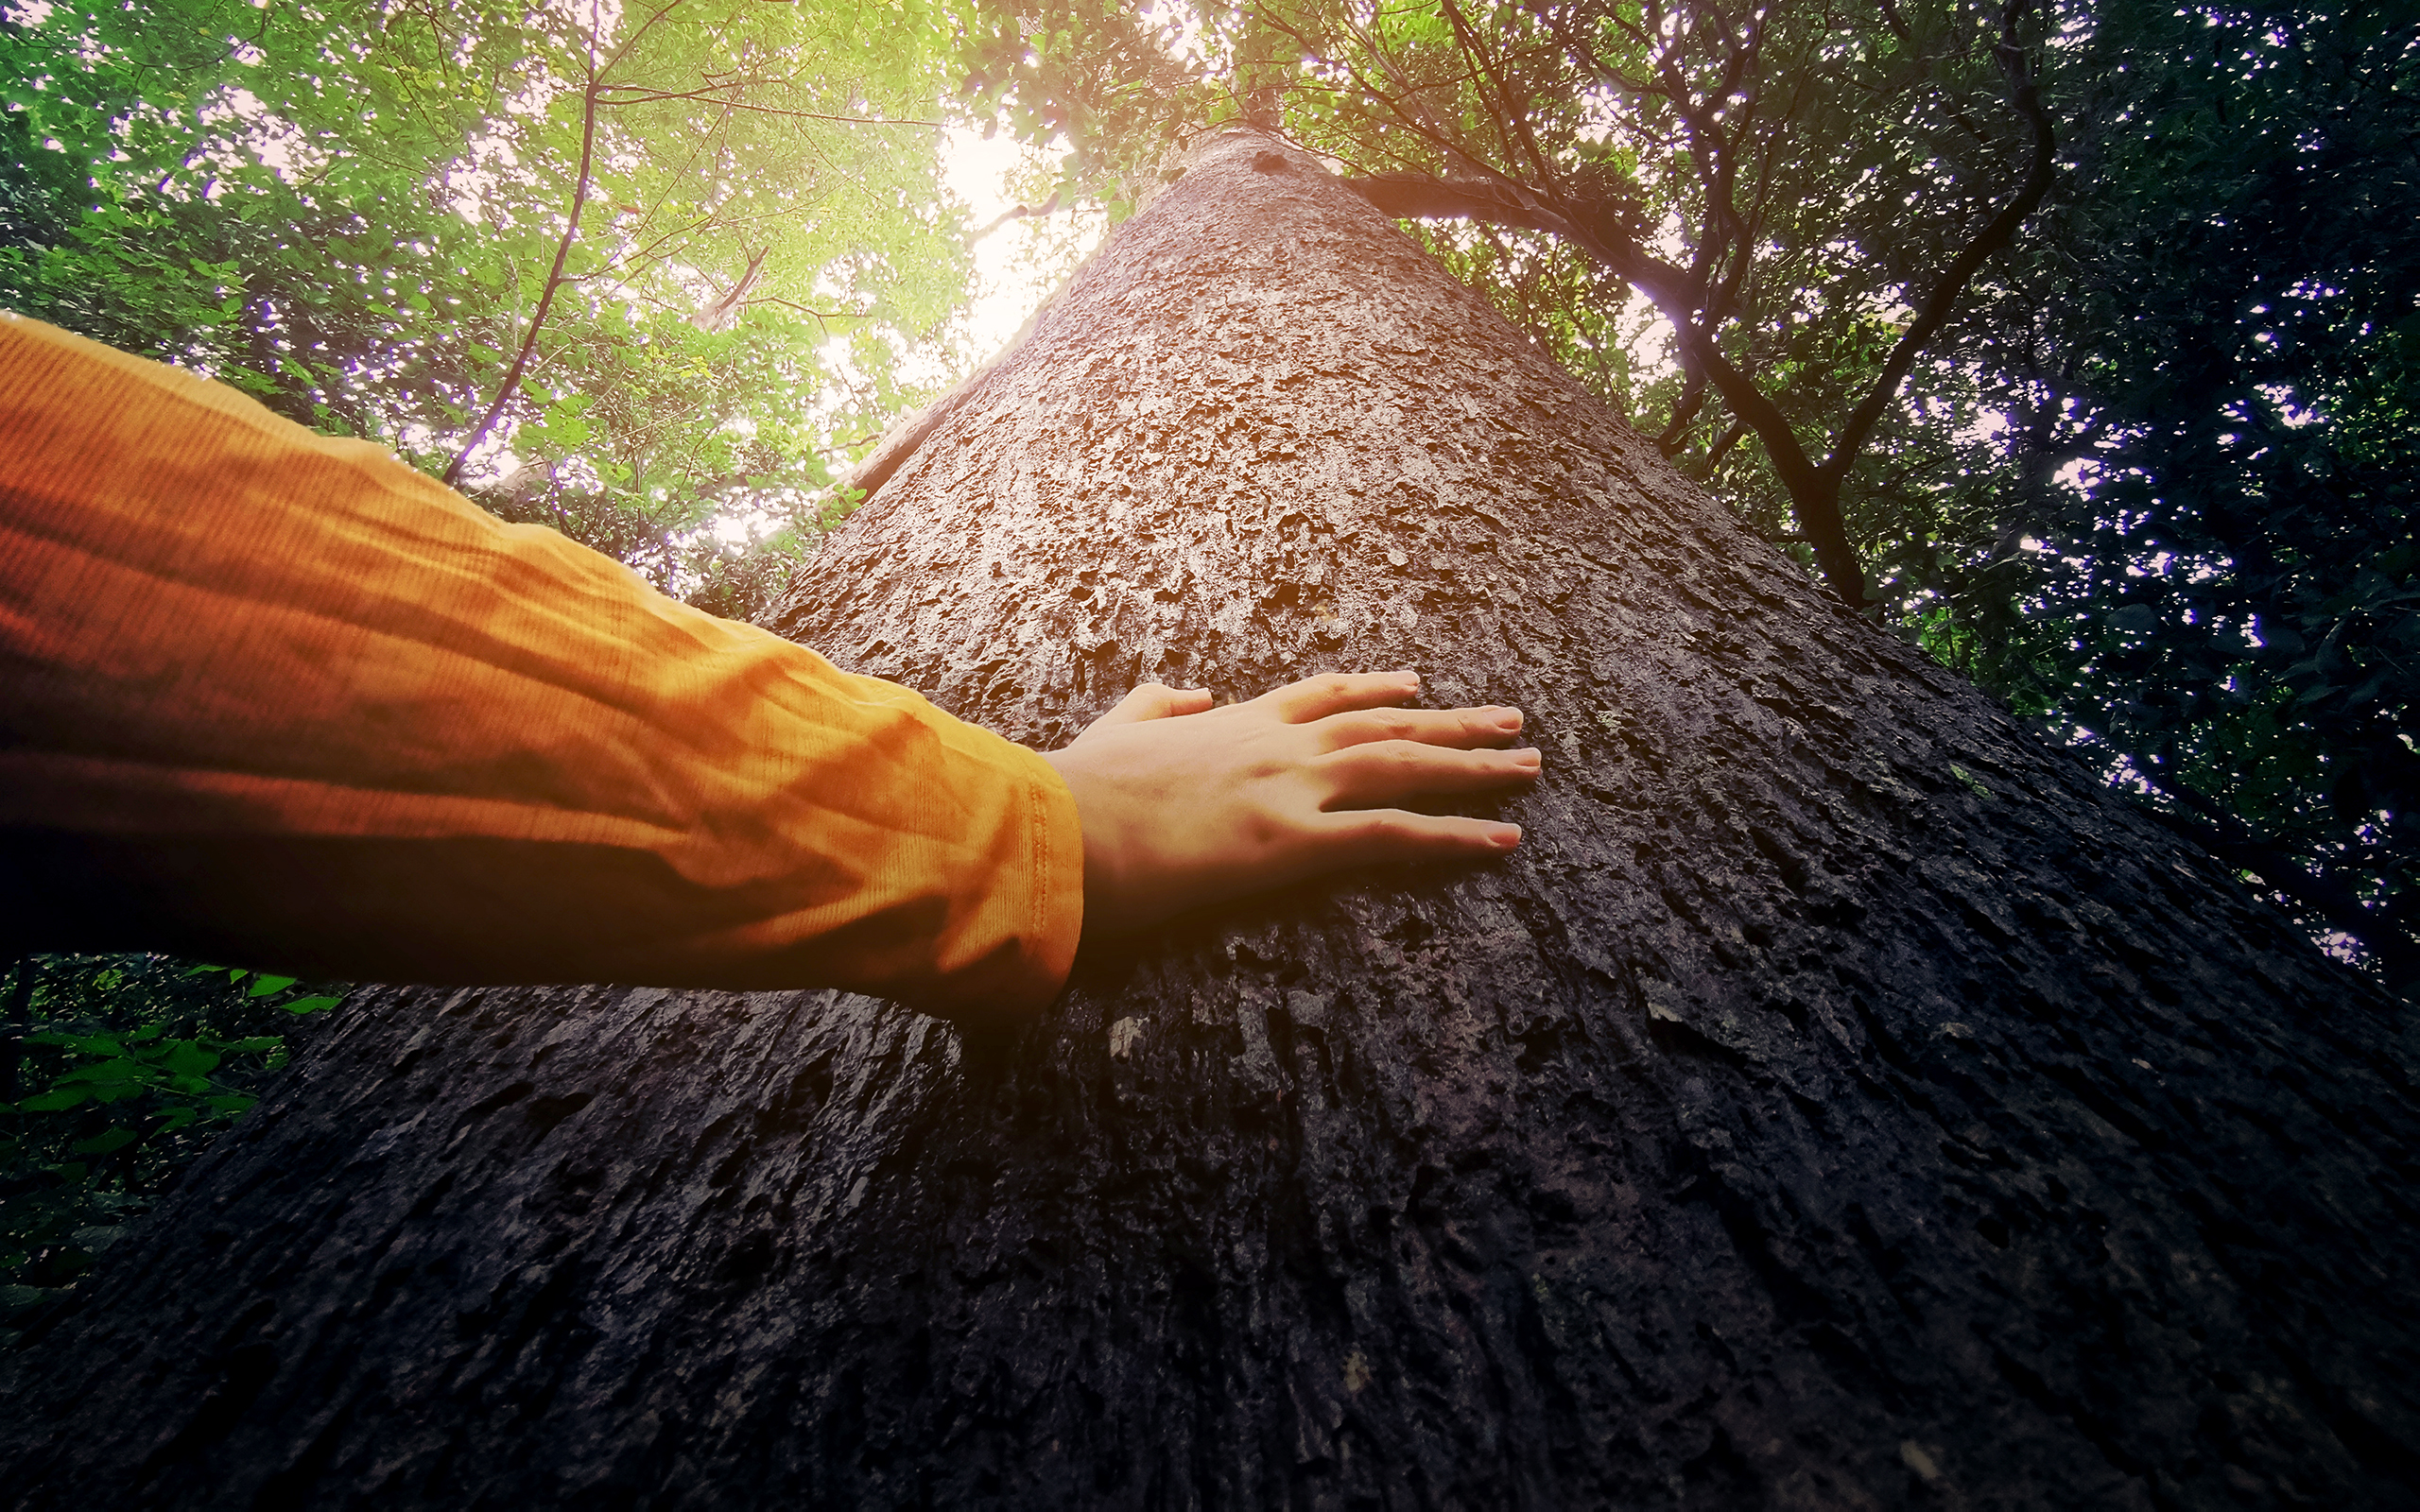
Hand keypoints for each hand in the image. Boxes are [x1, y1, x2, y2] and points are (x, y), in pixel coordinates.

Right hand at [1038, 670, 1539, 937]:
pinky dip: (1455, 836)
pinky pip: (1394, 836)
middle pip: (1384, 726)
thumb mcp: (1113, 731)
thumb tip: (1189, 694)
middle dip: (1451, 725)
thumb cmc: (1074, 793)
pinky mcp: (1293, 842)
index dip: (1373, 690)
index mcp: (1233, 724)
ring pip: (1404, 768)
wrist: (1055, 827)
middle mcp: (1276, 745)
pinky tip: (1505, 839)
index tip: (1415, 685)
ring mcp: (1290, 788)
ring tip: (1530, 766)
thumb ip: (1156, 707)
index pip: (1320, 696)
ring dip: (1474, 768)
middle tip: (1510, 722)